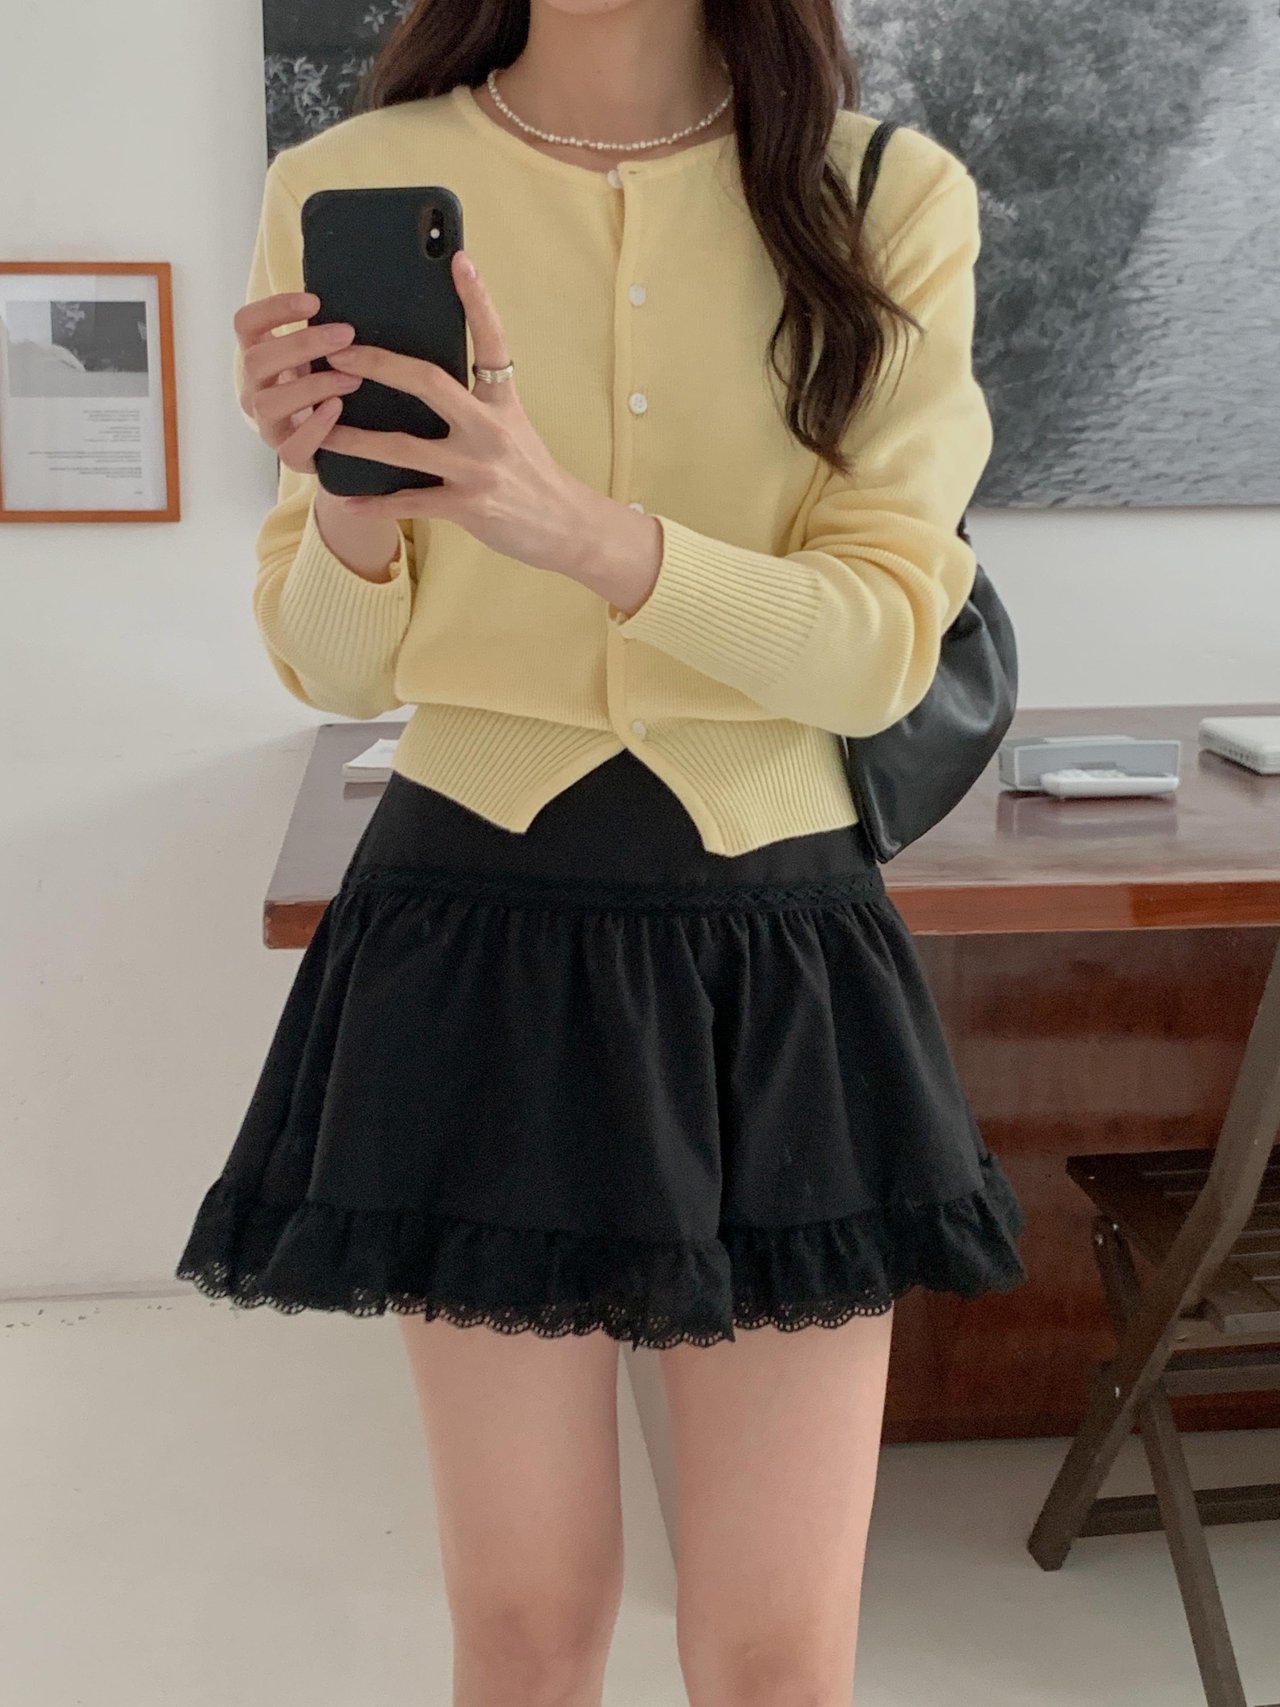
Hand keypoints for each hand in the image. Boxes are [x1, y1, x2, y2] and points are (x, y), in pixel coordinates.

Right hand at [234, 290, 362, 471]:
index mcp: (259, 357)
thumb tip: (355, 295)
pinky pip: (291, 448)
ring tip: (352, 378)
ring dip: (311, 386)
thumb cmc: (327, 386)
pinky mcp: (288, 456)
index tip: (315, 301)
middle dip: (301, 345)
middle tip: (345, 334)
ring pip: (269, 403)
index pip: (245, 324)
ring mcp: (268, 425)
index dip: (274, 309)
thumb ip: (324, 330)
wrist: (335, 441)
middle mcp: (255, 390)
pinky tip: (337, 409)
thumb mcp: (320, 354)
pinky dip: (315, 428)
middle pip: (256, 361)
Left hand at [319, 251, 661, 606]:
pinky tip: (347, 502)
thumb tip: (425, 379)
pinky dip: (376, 505)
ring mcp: (478, 468)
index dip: (477, 300)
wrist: (567, 527)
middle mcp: (490, 428)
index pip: (491, 341)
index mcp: (502, 402)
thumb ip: (477, 402)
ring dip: (356, 440)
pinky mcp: (469, 507)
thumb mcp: (513, 426)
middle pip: (428, 382)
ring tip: (321, 432)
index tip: (459, 260)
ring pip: (403, 448)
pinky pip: (410, 503)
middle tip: (337, 352)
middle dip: (378, 365)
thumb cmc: (532, 473)